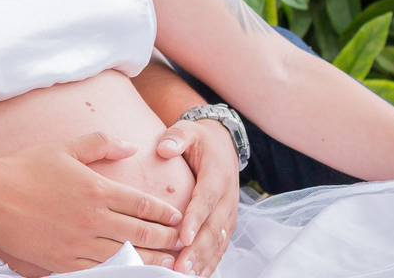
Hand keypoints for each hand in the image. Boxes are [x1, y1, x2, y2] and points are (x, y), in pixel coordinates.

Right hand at [0, 132, 184, 272]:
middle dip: (165, 240)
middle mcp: (92, 218)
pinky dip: (118, 270)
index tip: (177, 217)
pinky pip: (98, 269)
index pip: (142, 204)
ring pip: (124, 256)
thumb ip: (100, 144)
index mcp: (96, 189)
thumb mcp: (64, 148)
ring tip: (166, 263)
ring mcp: (78, 243)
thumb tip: (129, 146)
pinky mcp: (63, 261)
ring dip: (148, 260)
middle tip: (181, 243)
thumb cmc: (24, 168)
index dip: (164, 213)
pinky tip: (128, 270)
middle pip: (140, 233)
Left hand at [155, 119, 240, 275]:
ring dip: (203, 261)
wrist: (222, 144)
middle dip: (197, 250)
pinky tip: (196, 275)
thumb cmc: (199, 139)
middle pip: (214, 228)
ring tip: (185, 275)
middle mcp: (228, 198)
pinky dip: (210, 262)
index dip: (195, 220)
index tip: (182, 238)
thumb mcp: (189, 130)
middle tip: (180, 268)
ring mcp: (229, 213)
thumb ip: (177, 136)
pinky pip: (220, 246)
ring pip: (218, 241)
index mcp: (218, 176)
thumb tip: (164, 148)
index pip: (206, 201)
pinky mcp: (226, 223)